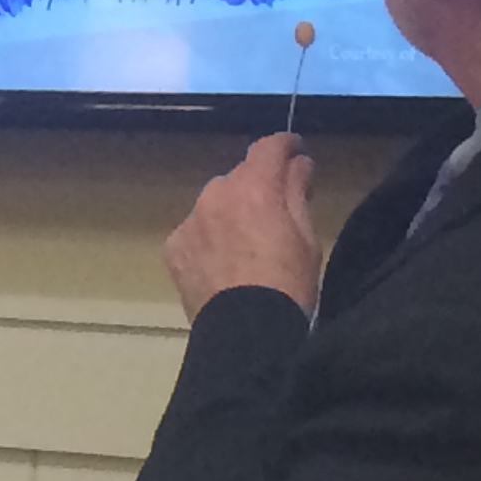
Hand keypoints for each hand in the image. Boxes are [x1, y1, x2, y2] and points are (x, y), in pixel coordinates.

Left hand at [164, 133, 320, 318]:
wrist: (246, 335)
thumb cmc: (288, 286)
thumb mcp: (307, 238)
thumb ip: (298, 192)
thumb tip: (298, 163)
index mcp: (254, 188)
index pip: (268, 148)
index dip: (285, 145)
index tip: (296, 150)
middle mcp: (216, 195)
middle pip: (240, 176)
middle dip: (258, 186)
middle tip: (275, 212)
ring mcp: (190, 221)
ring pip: (214, 202)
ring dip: (230, 211)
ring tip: (246, 244)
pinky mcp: (174, 247)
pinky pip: (195, 230)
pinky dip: (209, 238)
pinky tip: (222, 264)